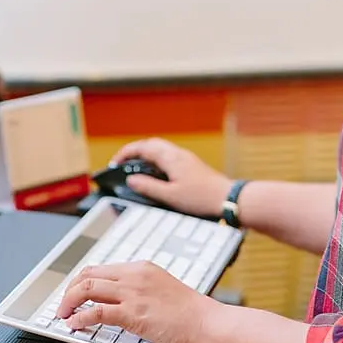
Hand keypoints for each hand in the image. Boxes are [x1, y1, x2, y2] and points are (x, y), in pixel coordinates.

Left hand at [56, 261, 212, 342]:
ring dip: (69, 302)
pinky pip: (96, 312)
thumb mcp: (162, 289)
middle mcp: (134, 276)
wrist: (203, 323)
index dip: (82, 281)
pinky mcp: (132, 313)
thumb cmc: (188, 312)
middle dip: (70, 290)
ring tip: (63, 315)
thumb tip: (120, 300)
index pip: (101, 268)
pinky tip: (75, 325)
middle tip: (63, 304)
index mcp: (141, 268)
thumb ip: (141, 289)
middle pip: (88, 274)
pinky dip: (80, 318)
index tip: (74, 292)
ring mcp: (132, 293)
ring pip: (87, 288)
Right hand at [110, 138, 230, 218]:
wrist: (227, 198)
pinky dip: (157, 160)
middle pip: (151, 144)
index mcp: (170, 158)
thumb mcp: (170, 196)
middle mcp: (178, 154)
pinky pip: (169, 156)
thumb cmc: (202, 198)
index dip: (126, 153)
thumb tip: (131, 180)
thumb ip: (148, 187)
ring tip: (137, 168)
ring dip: (146, 154)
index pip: (143, 147)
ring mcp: (186, 158)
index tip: (115, 162)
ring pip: (161, 148)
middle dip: (135, 151)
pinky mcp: (191, 165)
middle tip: (123, 163)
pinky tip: (156, 174)